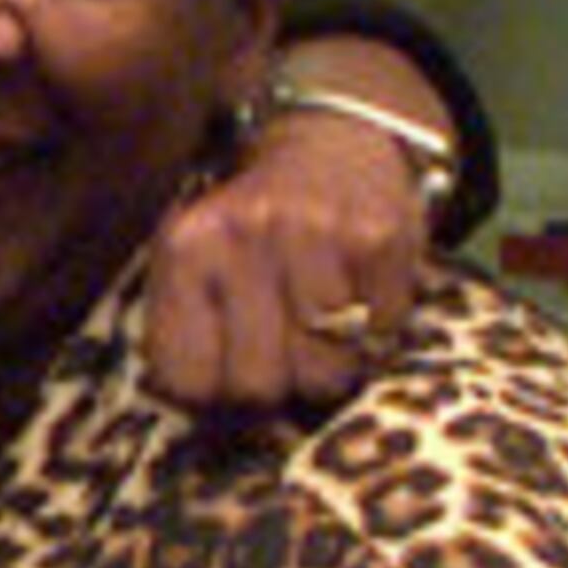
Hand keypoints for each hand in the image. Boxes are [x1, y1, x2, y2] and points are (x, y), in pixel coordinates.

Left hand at [142, 91, 430, 412]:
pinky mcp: (380, 237)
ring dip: (331, 360)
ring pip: (327, 369)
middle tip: (284, 349)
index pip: (187, 379)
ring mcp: (316, 233)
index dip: (212, 394)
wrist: (333, 142)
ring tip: (323, 319)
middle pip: (259, 383)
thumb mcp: (195, 263)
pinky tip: (361, 292)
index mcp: (186, 247)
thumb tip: (204, 425)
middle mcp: (247, 234)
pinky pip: (381, 335)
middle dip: (275, 384)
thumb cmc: (253, 228)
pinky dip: (377, 329)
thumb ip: (185, 337)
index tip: (227, 375)